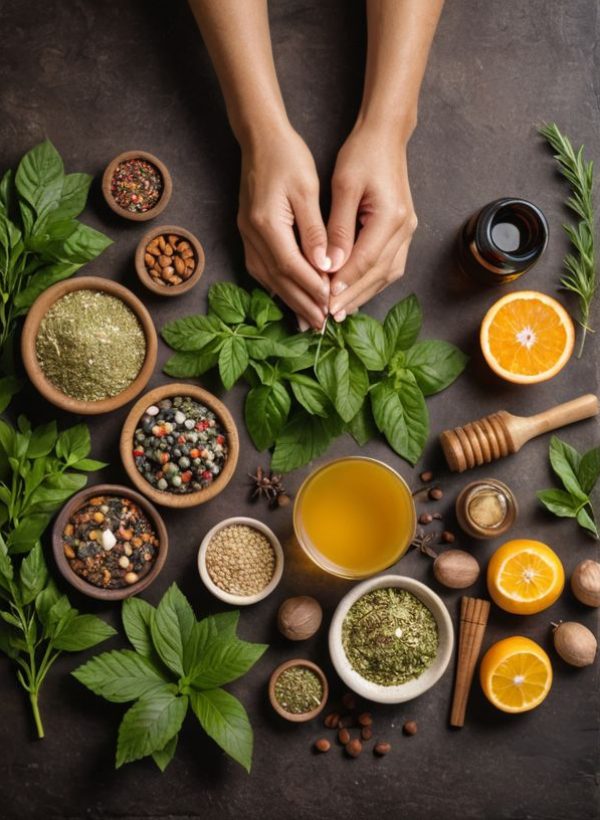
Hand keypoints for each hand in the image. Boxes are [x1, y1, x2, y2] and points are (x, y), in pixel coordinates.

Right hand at [237, 126, 330, 328]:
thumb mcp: (307, 191)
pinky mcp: (248, 235)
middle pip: (278, 280)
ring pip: (268, 279)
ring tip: (307, 321)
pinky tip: (288, 299)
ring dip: (289, 301)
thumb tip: (324, 266)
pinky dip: (277, 288)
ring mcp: (246, 236)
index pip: (292, 266)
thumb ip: (315, 230)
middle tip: (320, 326)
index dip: (311, 289)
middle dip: (301, 304)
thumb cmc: (288, 158)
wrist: (260, 139)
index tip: (330, 305)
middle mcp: (252, 234)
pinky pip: (262, 270)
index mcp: (267, 223)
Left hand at [327, 124, 417, 320]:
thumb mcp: (344, 187)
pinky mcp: (403, 232)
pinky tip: (354, 291)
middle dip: (354, 296)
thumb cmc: (361, 155)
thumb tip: (330, 264)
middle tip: (330, 315)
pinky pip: (389, 266)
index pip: (366, 260)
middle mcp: (405, 228)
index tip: (325, 300)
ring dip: (363, 293)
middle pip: (378, 274)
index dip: (345, 282)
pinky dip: (371, 282)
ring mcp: (407, 231)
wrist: (385, 136)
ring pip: (386, 274)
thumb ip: (338, 228)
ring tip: (340, 310)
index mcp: (391, 216)